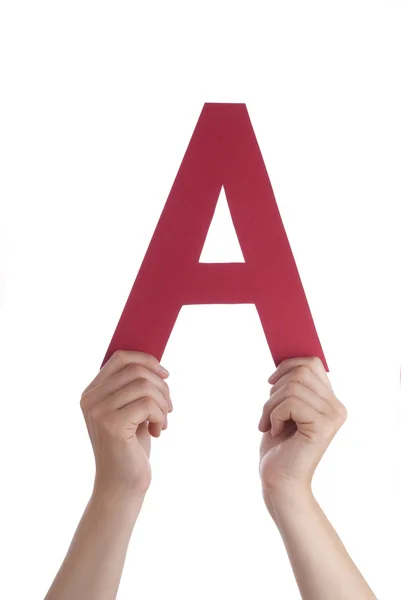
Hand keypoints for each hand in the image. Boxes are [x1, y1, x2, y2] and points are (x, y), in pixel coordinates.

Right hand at [80, 350, 172, 499]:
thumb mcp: (131, 410)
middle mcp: (90, 399)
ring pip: (145, 386)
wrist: (122, 485)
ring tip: (163, 421)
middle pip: (136, 370)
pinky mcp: (111, 424)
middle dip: (161, 386)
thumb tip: (155, 363)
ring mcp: (99, 411)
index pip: (120, 358)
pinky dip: (161, 417)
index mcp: (92, 392)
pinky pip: (149, 404)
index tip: (165, 374)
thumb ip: (134, 387)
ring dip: (163, 403)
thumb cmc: (130, 447)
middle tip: (168, 408)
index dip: (146, 360)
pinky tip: (159, 432)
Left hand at [258, 357, 346, 505]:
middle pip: (301, 372)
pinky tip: (275, 431)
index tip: (270, 381)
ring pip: (292, 387)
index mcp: (330, 401)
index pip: (312, 363)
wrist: (279, 481)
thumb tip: (285, 359)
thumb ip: (291, 385)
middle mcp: (337, 408)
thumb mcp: (284, 408)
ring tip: (269, 424)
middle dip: (275, 389)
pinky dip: (274, 415)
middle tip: (267, 413)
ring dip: (270, 405)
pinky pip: (290, 403)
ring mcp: (332, 417)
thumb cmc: (279, 446)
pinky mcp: (322, 427)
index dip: (288, 365)